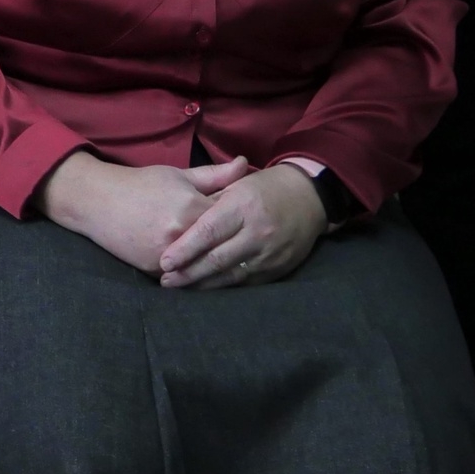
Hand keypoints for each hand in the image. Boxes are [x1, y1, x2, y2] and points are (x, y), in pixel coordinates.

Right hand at [37, 152, 255, 275]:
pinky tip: (212, 274)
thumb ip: (214, 175)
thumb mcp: (178, 175)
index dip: (242, 221)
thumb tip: (246, 165)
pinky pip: (185, 277)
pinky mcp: (155, 269)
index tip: (253, 221)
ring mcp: (167, 255)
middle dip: (236, 247)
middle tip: (251, 247)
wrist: (98, 202)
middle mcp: (181, 234)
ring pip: (205, 266)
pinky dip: (198, 275)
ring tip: (237, 264)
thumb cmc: (141, 184)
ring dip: (221, 267)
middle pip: (221, 246)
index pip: (230, 220)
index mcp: (191, 207)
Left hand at [156, 162, 326, 289]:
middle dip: (188, 273)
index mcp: (242, 207)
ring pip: (230, 275)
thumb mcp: (236, 184)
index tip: (165, 261)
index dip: (185, 249)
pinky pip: (245, 282)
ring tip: (179, 287)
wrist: (309, 199)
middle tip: (166, 280)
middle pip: (217, 259)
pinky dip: (223, 286)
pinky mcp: (277, 270)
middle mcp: (256, 233)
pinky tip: (205, 289)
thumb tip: (178, 218)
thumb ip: (209, 200)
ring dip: (202, 284)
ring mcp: (269, 254)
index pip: (208, 232)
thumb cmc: (264, 188)